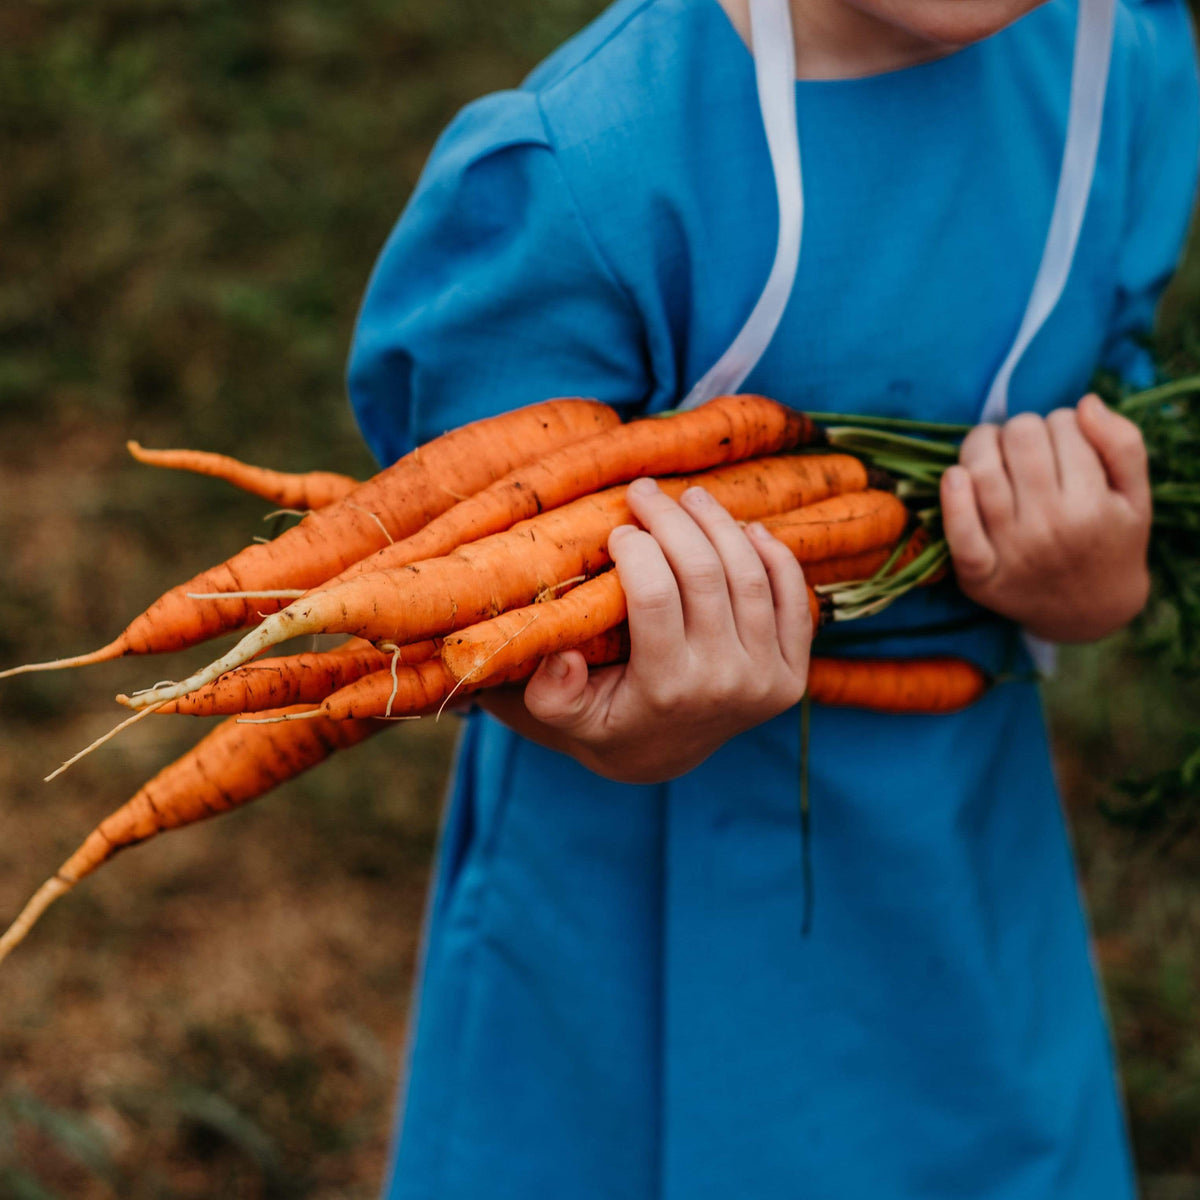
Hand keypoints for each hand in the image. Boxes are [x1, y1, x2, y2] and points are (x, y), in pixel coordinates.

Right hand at [476, 477, 811, 783]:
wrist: (664, 755)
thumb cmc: (607, 720)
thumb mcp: (568, 717)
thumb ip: (554, 694)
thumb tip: (561, 657)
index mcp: (667, 691)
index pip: (655, 597)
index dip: (636, 549)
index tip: (617, 529)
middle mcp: (725, 685)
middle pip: (706, 575)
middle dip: (671, 520)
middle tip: (644, 492)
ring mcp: (767, 679)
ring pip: (750, 576)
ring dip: (720, 525)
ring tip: (690, 498)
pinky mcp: (793, 674)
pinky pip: (793, 598)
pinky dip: (773, 554)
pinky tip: (744, 528)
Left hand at [940, 394, 1151, 642]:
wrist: (1090, 610)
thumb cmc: (1112, 540)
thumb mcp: (1135, 496)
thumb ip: (1122, 444)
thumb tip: (1084, 404)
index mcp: (1092, 504)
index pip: (1061, 427)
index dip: (1061, 423)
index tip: (1063, 442)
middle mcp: (1050, 527)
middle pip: (1019, 440)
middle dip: (1021, 428)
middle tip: (1024, 443)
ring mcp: (1011, 551)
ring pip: (983, 470)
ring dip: (982, 445)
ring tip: (992, 449)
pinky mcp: (979, 575)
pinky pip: (958, 530)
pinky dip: (951, 497)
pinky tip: (955, 476)